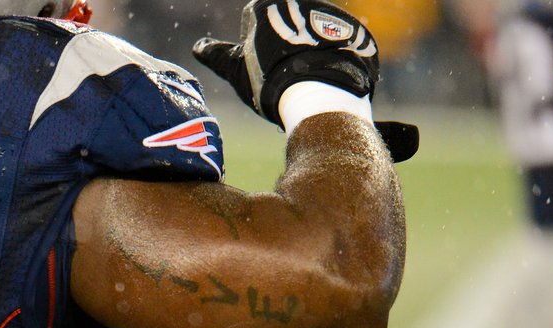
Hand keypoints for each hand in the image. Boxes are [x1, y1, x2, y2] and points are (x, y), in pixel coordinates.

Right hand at [194, 0, 417, 161]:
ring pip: (313, 34)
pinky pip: (341, 45)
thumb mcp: (236, 69)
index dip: (255, 48)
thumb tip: (198, 48)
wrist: (318, 92)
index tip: (261, 67)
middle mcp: (299, 1)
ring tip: (307, 80)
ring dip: (310, 52)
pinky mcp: (354, 30)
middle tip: (283, 75)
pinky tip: (327, 79)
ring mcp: (329, 14)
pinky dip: (334, 59)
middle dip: (284, 47)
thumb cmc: (270, 81)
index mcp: (266, 6)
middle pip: (286, 26)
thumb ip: (217, 55)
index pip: (254, 23)